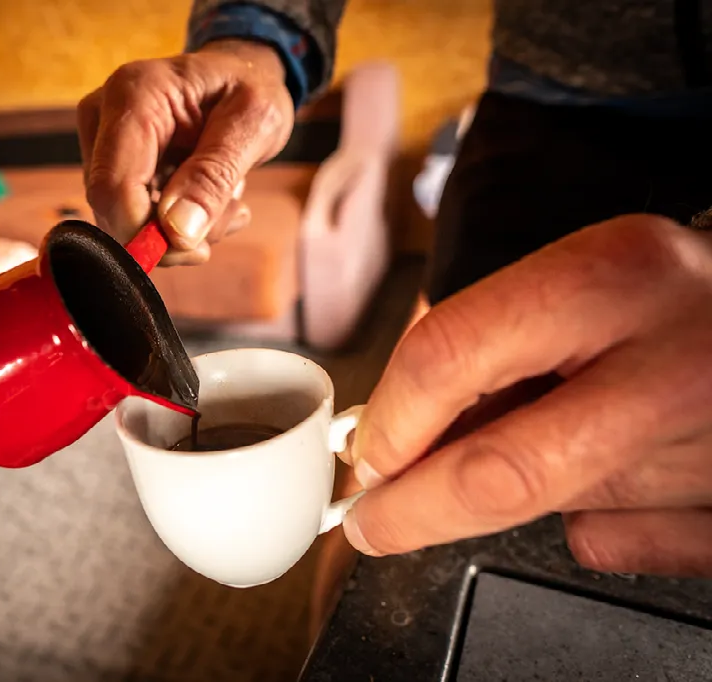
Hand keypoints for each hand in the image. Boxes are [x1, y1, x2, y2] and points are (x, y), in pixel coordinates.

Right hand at [77, 40, 293, 264]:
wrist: (239, 74)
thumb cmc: (248, 87)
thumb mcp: (253, 125)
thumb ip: (213, 177)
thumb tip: (176, 231)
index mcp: (135, 95)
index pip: (113, 187)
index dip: (146, 233)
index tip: (196, 248)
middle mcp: (103, 115)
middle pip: (112, 209)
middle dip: (172, 233)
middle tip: (228, 215)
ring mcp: (99, 141)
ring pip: (123, 221)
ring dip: (181, 230)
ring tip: (227, 198)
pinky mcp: (108, 164)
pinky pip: (131, 217)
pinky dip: (175, 224)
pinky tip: (211, 200)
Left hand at [341, 215, 711, 576]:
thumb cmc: (660, 299)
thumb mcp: (574, 283)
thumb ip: (483, 351)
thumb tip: (388, 440)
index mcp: (612, 279)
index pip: (452, 356)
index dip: (388, 421)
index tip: (364, 455)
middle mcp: (669, 365)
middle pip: (500, 473)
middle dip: (409, 512)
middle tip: (368, 522)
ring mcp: (709, 450)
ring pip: (555, 509)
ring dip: (512, 494)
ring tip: (544, 438)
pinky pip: (618, 542)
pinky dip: (592, 516)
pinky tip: (613, 468)